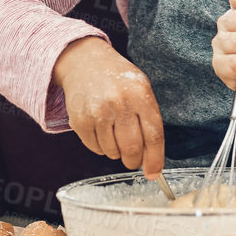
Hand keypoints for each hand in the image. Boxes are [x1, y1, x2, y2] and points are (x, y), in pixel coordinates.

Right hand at [52, 37, 165, 177]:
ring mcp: (98, 112)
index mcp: (140, 95)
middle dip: (134, 161)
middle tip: (133, 160)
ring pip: (112, 151)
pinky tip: (102, 131)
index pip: (153, 136)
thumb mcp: (141, 89)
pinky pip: (95, 148)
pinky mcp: (80, 120)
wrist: (85, 62)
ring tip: (115, 136)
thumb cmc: (118, 79)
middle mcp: (119, 103)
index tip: (154, 173)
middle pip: (132, 148)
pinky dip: (101, 147)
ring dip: (116, 152)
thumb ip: (149, 121)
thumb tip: (151, 160)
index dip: (155, 159)